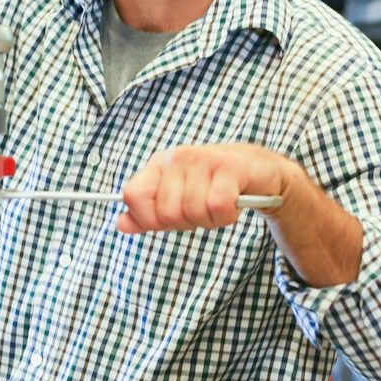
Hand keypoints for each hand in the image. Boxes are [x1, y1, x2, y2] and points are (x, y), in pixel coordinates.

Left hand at [118, 143, 293, 233]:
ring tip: (219, 206)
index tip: (165, 222)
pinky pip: (218, 207)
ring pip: (193, 212)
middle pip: (166, 213)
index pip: (133, 195)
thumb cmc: (214, 187)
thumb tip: (121, 224)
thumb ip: (148, 214)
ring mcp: (203, 159)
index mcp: (159, 165)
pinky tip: (233, 205)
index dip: (146, 219)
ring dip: (210, 220)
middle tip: (202, 211)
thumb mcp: (176, 200)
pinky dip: (226, 216)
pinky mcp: (230, 166)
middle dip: (186, 223)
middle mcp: (177, 157)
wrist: (259, 172)